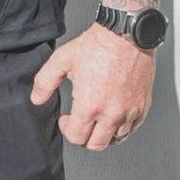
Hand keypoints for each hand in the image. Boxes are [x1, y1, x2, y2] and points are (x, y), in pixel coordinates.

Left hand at [30, 22, 155, 149]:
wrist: (125, 35)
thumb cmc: (96, 46)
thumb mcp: (62, 60)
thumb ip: (45, 82)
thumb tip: (36, 99)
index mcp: (90, 105)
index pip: (76, 137)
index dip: (67, 130)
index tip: (66, 119)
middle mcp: (112, 114)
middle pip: (96, 145)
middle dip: (84, 136)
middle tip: (80, 122)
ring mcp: (130, 112)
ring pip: (116, 140)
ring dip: (103, 133)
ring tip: (96, 118)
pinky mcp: (143, 107)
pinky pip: (132, 129)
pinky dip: (121, 127)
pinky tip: (112, 114)